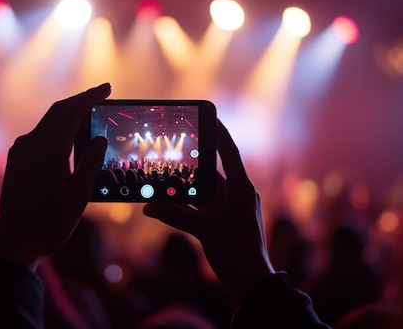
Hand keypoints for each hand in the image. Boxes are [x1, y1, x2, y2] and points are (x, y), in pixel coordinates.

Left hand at [0, 83, 110, 270]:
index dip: (90, 97)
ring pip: (47, 123)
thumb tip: (99, 139)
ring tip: (88, 115)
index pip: (72, 111)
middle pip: (58, 111)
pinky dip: (56, 129)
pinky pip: (39, 136)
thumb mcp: (79, 194)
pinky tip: (67, 139)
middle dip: (80, 101)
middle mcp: (30, 144)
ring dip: (68, 115)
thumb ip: (90, 162)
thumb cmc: (49, 222)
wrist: (13, 243)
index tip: (107, 89)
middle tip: (101, 96)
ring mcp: (20, 152)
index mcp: (48, 148)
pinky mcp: (16, 162)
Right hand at [143, 119, 274, 299]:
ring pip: (206, 191)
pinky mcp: (225, 223)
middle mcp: (239, 196)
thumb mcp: (206, 232)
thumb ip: (177, 217)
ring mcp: (232, 210)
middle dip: (194, 162)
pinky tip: (170, 202)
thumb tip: (148, 206)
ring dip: (188, 186)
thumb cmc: (238, 255)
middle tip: (175, 148)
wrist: (253, 285)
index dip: (219, 134)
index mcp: (242, 190)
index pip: (229, 153)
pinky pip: (204, 207)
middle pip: (213, 171)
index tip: (209, 118)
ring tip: (165, 175)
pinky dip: (188, 204)